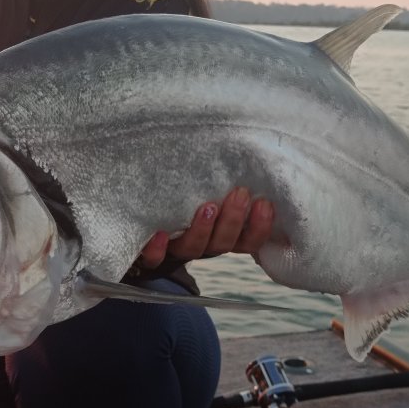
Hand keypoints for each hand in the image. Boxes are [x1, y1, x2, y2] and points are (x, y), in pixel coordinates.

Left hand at [137, 187, 274, 267]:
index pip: (248, 240)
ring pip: (193, 248)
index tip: (266, 203)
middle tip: (240, 194)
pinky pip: (153, 259)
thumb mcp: (211, 189)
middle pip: (222, 243)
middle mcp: (202, 244)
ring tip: (208, 207)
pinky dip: (157, 249)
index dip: (259, 227)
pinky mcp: (150, 254)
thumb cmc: (186, 197)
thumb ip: (227, 180)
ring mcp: (176, 249)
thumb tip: (249, 148)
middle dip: (233, 220)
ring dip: (202, 230)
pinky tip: (159, 234)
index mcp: (221, 234)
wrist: (142, 224)